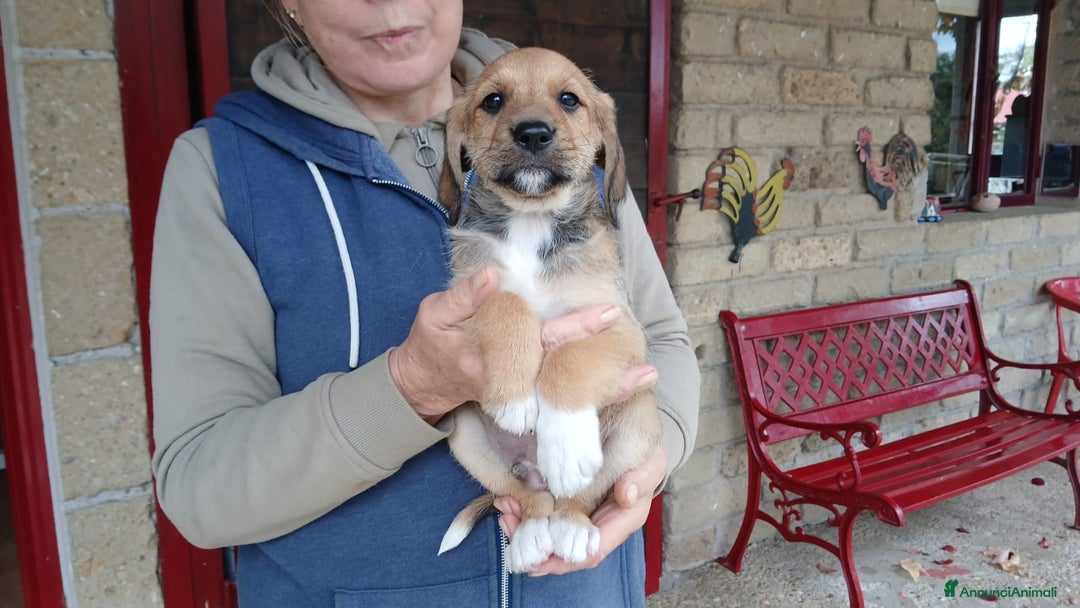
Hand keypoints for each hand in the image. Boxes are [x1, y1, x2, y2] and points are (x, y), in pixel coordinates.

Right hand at [391, 269, 647, 423]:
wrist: (420, 385)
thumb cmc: (429, 342)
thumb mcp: (434, 313)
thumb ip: (463, 296)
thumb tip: (493, 274)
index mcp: (492, 357)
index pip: (540, 341)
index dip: (575, 328)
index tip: (609, 312)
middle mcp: (512, 382)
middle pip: (562, 374)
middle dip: (603, 374)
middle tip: (647, 368)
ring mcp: (519, 396)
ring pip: (566, 393)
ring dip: (606, 389)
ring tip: (646, 377)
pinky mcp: (525, 401)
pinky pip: (561, 399)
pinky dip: (592, 395)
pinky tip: (625, 387)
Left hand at [495, 444, 667, 575]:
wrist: (627, 412)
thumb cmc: (639, 433)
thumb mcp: (638, 450)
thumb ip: (637, 475)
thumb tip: (627, 497)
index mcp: (625, 517)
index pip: (594, 551)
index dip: (564, 560)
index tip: (536, 559)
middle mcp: (601, 520)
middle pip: (566, 548)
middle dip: (535, 543)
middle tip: (509, 522)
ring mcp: (582, 508)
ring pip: (550, 531)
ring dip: (525, 524)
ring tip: (505, 507)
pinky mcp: (566, 494)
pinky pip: (544, 510)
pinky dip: (527, 506)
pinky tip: (508, 498)